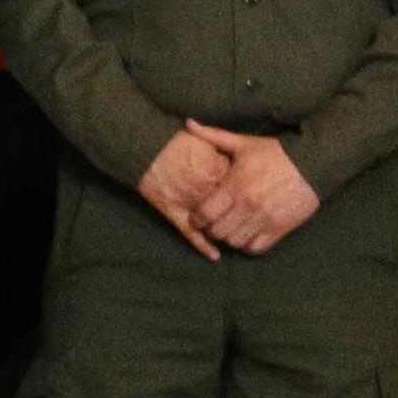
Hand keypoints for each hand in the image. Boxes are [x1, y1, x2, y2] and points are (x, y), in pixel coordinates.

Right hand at [129, 125, 241, 256]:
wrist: (148, 150)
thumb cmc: (177, 143)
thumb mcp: (206, 140)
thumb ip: (225, 150)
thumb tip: (244, 160)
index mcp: (215, 170)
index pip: (239, 187)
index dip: (244, 190)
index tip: (249, 191)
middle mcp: (205, 190)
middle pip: (230, 208)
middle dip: (238, 212)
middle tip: (245, 215)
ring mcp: (191, 204)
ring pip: (213, 223)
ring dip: (224, 231)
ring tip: (234, 234)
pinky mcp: (176, 214)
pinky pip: (192, 234)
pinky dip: (203, 246)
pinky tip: (215, 256)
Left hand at [188, 130, 323, 255]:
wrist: (315, 162)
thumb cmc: (276, 153)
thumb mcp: (244, 143)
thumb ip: (213, 136)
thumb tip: (189, 123)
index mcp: (235, 186)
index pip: (204, 215)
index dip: (197, 218)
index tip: (198, 216)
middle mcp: (248, 205)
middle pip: (217, 232)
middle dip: (212, 229)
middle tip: (215, 223)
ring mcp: (265, 219)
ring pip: (235, 242)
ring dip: (230, 237)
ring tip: (232, 228)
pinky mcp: (280, 229)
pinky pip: (256, 248)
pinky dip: (249, 245)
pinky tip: (249, 234)